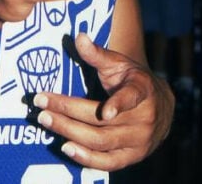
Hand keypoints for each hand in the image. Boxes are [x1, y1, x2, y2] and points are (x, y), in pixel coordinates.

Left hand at [32, 33, 174, 171]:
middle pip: (102, 122)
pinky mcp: (132, 157)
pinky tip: (66, 147)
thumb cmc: (133, 79)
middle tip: (41, 104)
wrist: (160, 106)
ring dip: (70, 133)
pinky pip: (108, 163)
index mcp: (142, 90)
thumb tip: (79, 37)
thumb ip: (98, 53)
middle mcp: (143, 119)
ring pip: (100, 142)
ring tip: (46, 121)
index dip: (119, 105)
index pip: (131, 98)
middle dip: (68, 112)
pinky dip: (86, 158)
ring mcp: (139, 142)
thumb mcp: (119, 63)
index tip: (106, 112)